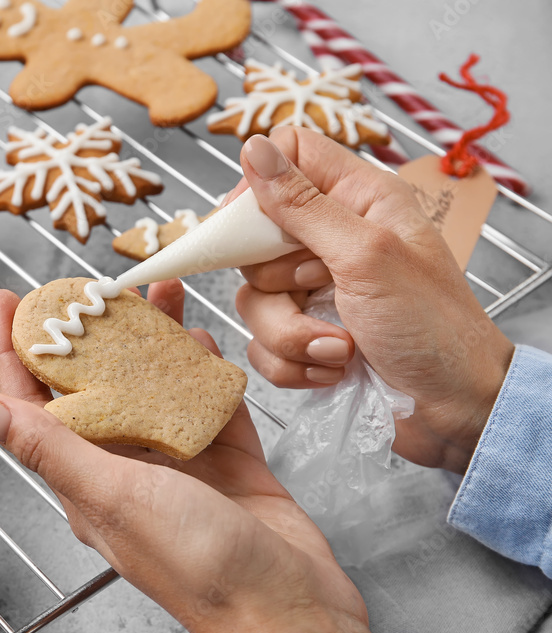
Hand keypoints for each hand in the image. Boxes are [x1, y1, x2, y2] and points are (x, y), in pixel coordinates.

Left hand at [0, 282, 375, 632]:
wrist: (292, 610)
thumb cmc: (199, 567)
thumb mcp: (113, 496)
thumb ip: (51, 449)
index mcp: (88, 481)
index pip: (36, 404)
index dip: (17, 350)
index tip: (9, 299)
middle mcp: (127, 470)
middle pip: (100, 385)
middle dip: (99, 332)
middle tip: (104, 286)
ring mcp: (180, 467)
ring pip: (157, 388)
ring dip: (157, 343)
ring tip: (164, 296)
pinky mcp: (228, 464)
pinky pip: (210, 405)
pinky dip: (206, 372)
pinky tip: (205, 343)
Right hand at [231, 128, 513, 472]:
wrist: (455, 409)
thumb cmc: (433, 328)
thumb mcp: (366, 256)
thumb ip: (304, 205)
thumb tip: (255, 148)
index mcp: (357, 200)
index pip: (288, 156)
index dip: (259, 187)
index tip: (252, 228)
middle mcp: (331, 240)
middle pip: (255, 240)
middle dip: (278, 283)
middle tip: (320, 290)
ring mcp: (315, 290)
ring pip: (254, 300)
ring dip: (291, 334)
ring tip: (340, 348)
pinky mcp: (306, 335)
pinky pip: (262, 344)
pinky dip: (292, 363)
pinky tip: (334, 367)